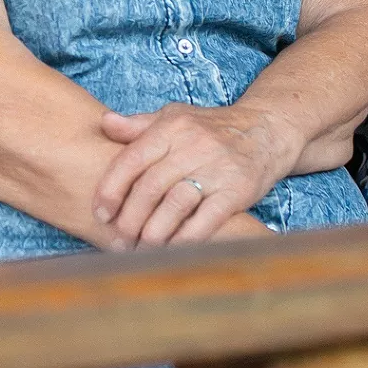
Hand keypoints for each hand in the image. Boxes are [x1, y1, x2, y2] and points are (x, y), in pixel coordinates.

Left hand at [93, 104, 299, 247]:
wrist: (266, 130)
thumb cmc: (209, 128)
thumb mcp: (174, 117)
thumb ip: (138, 125)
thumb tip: (104, 123)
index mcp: (171, 127)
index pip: (132, 159)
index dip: (111, 189)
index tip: (101, 213)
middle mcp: (193, 146)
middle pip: (150, 187)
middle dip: (130, 218)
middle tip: (118, 239)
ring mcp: (217, 168)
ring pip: (176, 205)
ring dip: (154, 232)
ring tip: (140, 248)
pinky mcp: (237, 191)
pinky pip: (206, 220)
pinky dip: (186, 238)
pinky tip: (172, 249)